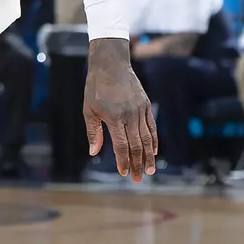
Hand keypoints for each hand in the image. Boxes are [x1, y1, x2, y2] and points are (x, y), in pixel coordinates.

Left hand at [84, 38, 157, 182]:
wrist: (111, 64)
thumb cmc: (96, 88)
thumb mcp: (88, 109)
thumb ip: (93, 132)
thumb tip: (94, 153)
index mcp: (114, 118)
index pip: (121, 145)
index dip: (123, 161)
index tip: (124, 173)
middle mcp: (130, 115)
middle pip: (137, 145)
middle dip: (138, 164)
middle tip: (138, 179)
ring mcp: (140, 110)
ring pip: (147, 138)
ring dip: (149, 156)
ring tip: (150, 170)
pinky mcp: (146, 105)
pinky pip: (152, 126)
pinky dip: (154, 140)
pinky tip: (155, 151)